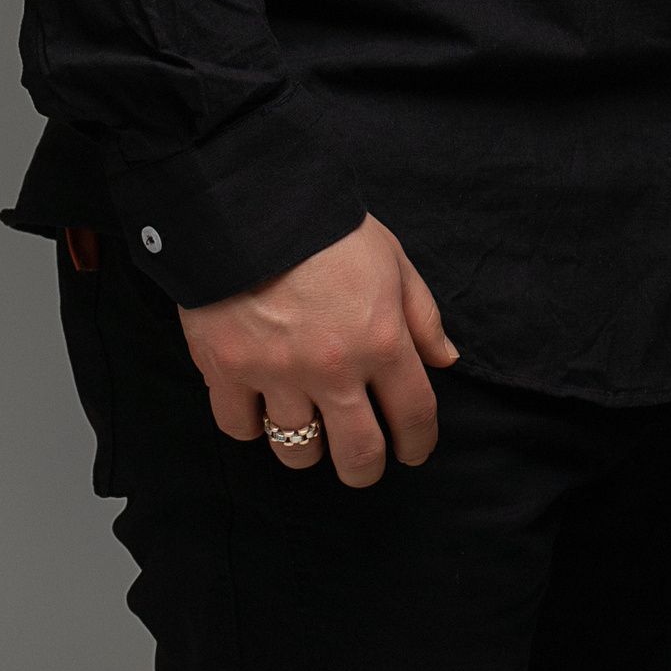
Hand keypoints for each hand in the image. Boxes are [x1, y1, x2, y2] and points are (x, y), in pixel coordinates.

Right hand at [179, 216, 457, 487]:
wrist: (250, 200)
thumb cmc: (327, 226)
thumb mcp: (392, 259)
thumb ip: (421, 315)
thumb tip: (444, 361)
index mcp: (381, 339)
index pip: (414, 416)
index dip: (419, 443)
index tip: (413, 450)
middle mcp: (333, 368)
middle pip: (358, 455)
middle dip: (365, 469)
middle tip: (362, 463)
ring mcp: (277, 374)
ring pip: (297, 450)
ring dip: (308, 447)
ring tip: (309, 428)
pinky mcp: (226, 371)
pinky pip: (240, 428)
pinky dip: (251, 424)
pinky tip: (260, 405)